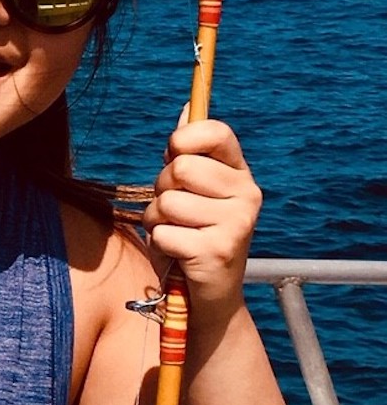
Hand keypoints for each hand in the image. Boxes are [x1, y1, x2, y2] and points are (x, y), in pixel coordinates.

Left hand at [141, 117, 260, 313]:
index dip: (184, 139)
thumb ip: (188, 154)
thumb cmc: (193, 237)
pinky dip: (160, 244)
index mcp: (240, 174)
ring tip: (177, 235)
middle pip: (181, 168)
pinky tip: (179, 254)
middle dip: (162, 189)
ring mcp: (236, 223)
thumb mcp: (193, 192)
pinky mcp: (217, 251)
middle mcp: (246, 194)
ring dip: (158, 221)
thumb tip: (187, 107)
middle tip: (175, 211)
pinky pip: (164, 233)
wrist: (208, 297)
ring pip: (167, 202)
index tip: (174, 155)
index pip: (216, 132)